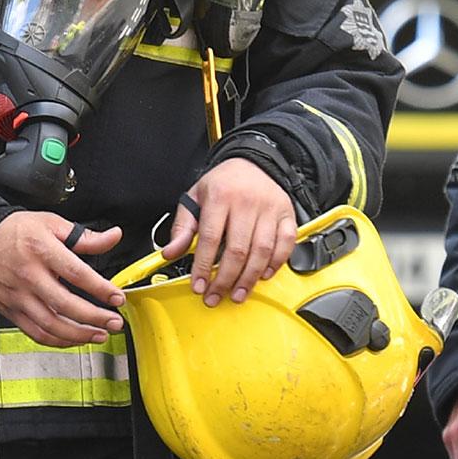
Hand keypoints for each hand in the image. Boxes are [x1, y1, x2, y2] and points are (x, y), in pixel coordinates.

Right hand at [0, 213, 124, 346]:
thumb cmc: (14, 232)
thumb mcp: (51, 224)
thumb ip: (84, 236)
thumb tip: (113, 236)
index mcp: (42, 250)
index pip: (77, 274)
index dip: (100, 289)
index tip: (117, 298)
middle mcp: (29, 276)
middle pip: (66, 304)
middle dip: (95, 318)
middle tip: (114, 322)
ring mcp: (19, 296)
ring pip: (51, 325)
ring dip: (79, 334)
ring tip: (99, 335)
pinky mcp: (11, 311)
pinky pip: (36, 332)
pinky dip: (58, 341)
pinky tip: (74, 339)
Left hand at [161, 159, 297, 306]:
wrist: (253, 162)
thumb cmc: (223, 183)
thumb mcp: (195, 198)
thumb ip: (182, 226)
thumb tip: (170, 253)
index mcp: (221, 197)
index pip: (211, 238)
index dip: (204, 267)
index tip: (198, 286)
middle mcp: (248, 202)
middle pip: (238, 250)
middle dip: (225, 280)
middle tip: (216, 296)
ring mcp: (270, 209)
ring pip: (262, 251)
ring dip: (249, 278)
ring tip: (238, 294)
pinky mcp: (287, 215)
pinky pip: (286, 244)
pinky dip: (276, 264)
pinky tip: (263, 275)